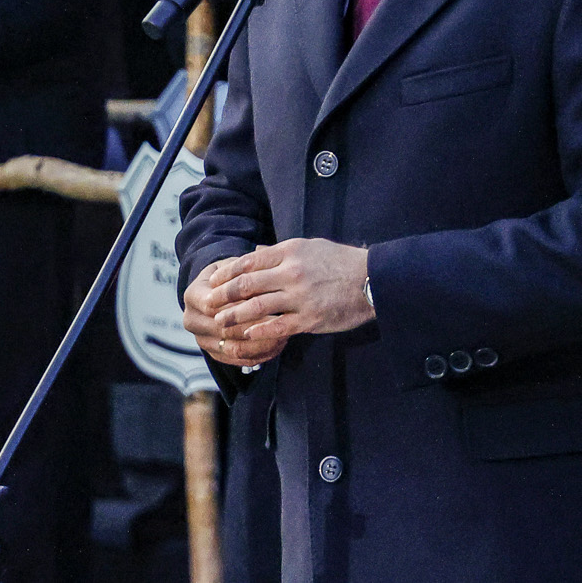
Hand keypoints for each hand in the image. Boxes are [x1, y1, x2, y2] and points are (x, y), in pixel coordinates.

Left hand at [184, 238, 372, 364]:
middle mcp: (292, 273)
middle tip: (208, 304)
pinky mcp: (310, 319)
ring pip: (257, 307)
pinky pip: (278, 327)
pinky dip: (259, 331)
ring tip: (220, 322)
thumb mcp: (310, 246)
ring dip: (235, 316)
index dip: (227, 273)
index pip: (249, 262)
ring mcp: (300, 297)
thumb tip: (254, 252)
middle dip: (223, 296)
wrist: (373, 280)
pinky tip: (246, 336)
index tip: (213, 282)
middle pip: (247, 284)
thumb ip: (280, 251)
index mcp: (290, 252)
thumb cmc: (341, 262)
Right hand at [185, 255, 287, 365]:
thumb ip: (244, 266)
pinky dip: (259, 355)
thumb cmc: (231, 274)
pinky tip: (278, 345)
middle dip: (255, 327)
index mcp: (193, 295)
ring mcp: (202, 340)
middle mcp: (192, 320)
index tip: (270, 301)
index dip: (242, 306)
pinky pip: (239, 361)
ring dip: (261, 345)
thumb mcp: (233, 265)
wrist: (219, 292)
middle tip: (282, 322)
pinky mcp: (215, 354)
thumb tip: (262, 255)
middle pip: (225, 330)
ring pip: (234, 349)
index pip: (215, 305)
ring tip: (284, 335)